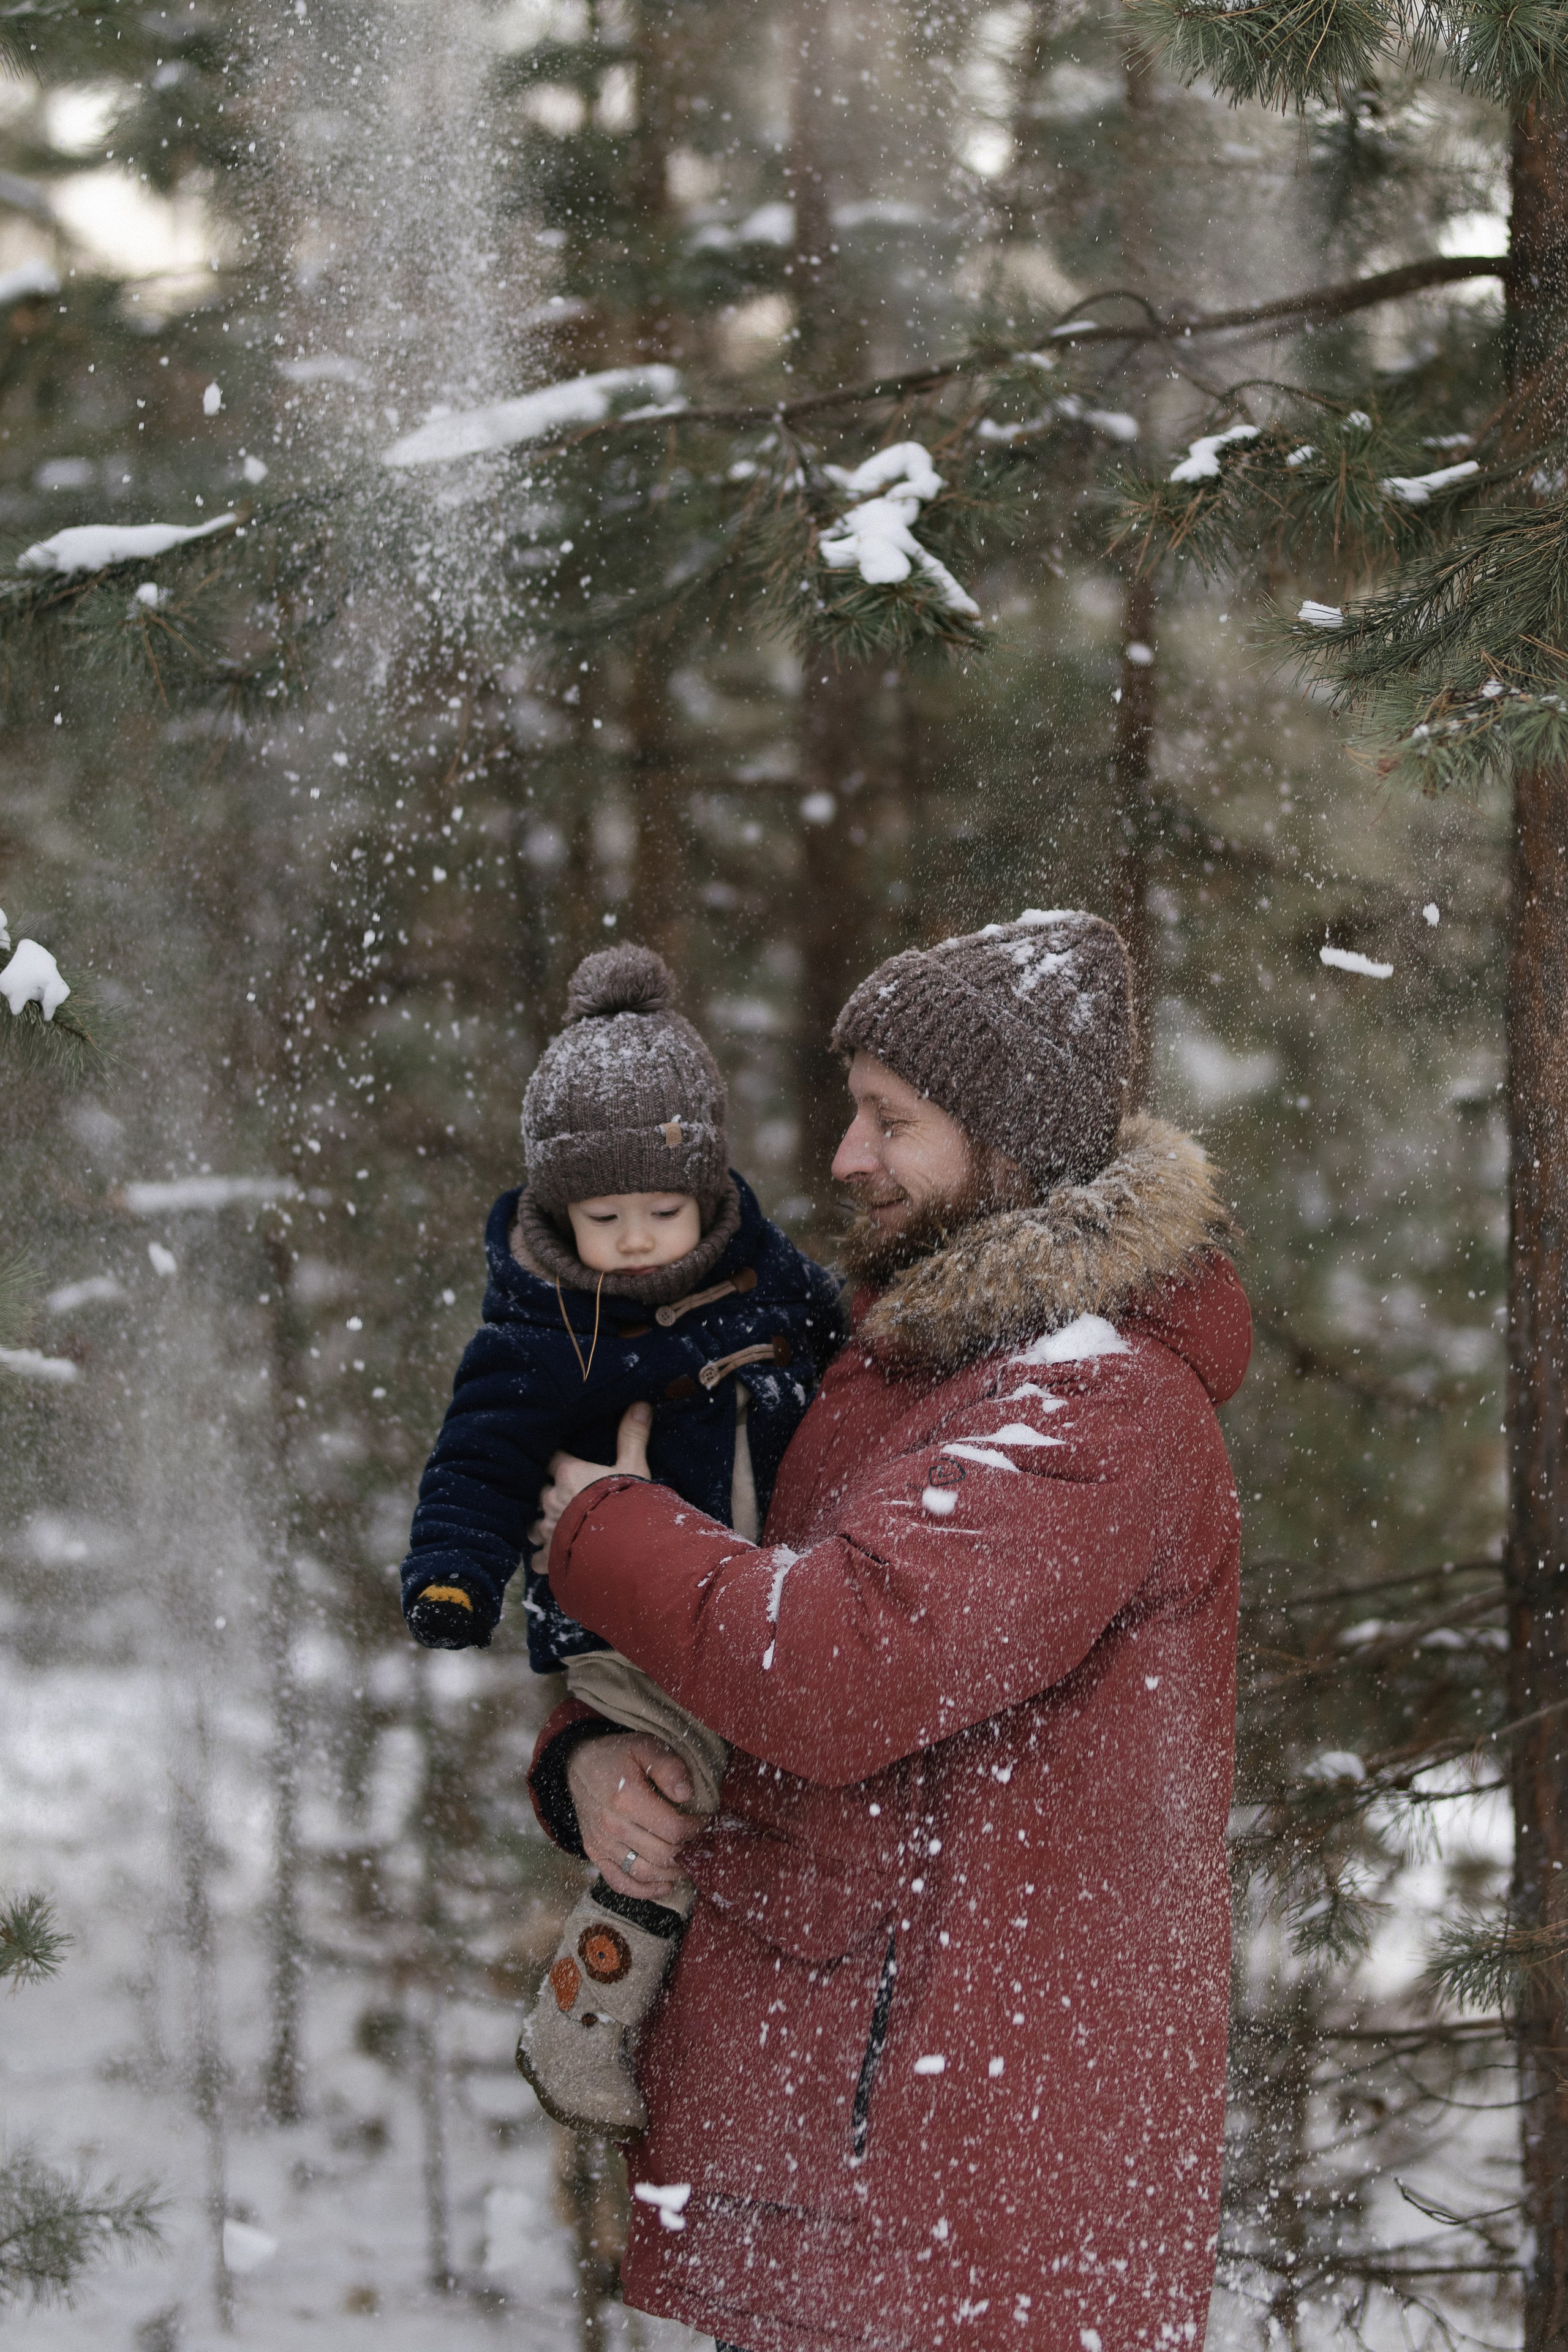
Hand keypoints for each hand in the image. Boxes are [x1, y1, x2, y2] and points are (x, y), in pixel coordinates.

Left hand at [530, 1402, 651, 1551]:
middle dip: (547, 1495)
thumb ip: (633, 1436)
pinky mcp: (550, 1555)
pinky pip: (539, 1558)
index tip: (558, 1462)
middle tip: (560, 1498)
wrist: (621, 1546)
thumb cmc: (626, 1502)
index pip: (552, 1460)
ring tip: (550, 1529)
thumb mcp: (633, 1466)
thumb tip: (641, 1404)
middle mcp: (553, 1499)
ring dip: (540, 1526)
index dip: (554, 1461)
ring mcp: (548, 1529)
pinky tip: (547, 1560)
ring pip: (533, 1525)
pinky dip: (542, 1559)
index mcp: (569, 1474)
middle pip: (540, 1492)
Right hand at [568, 1730, 699, 1898]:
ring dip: (672, 1873)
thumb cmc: (618, 1755)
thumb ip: (669, 1768)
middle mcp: (612, 1826)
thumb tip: (687, 1795)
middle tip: (700, 1842)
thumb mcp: (645, 1747)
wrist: (579, 1765)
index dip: (696, 1828)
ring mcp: (601, 1843)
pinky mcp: (595, 1853)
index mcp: (626, 1799)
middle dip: (688, 1851)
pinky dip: (644, 1890)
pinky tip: (665, 1885)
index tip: (705, 1820)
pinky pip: (620, 1882)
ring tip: (688, 1862)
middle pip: (662, 1854)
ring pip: (645, 1872)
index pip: (673, 1829)